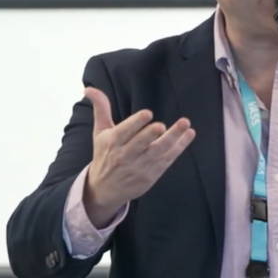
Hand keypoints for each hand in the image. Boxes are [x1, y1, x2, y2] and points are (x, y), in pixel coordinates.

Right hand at [82, 87, 195, 215]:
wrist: (104, 189)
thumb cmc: (104, 155)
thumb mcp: (100, 132)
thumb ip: (100, 109)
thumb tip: (88, 89)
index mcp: (111, 142)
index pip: (124, 132)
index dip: (135, 123)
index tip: (147, 113)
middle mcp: (125, 155)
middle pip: (140, 144)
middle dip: (151, 135)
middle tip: (162, 126)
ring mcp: (139, 167)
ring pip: (158, 152)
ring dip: (173, 139)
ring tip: (185, 125)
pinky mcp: (151, 175)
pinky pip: (167, 160)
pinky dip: (179, 148)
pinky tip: (189, 135)